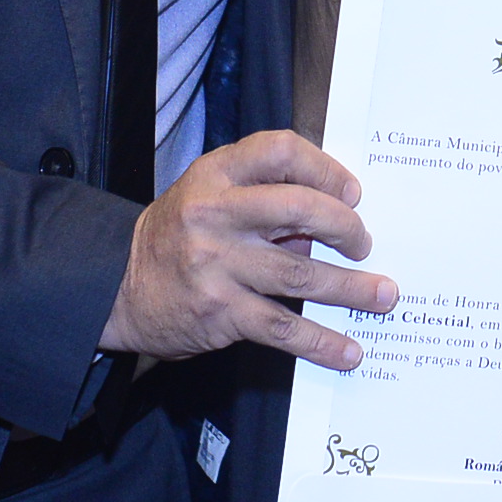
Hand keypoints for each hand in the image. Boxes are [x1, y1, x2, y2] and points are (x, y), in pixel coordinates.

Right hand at [98, 130, 396, 370]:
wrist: (118, 287)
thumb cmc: (177, 234)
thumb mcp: (207, 192)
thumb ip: (261, 193)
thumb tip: (331, 219)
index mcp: (214, 174)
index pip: (280, 150)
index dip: (324, 168)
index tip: (351, 192)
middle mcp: (214, 214)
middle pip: (298, 208)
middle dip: (346, 226)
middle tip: (364, 242)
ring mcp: (217, 265)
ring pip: (300, 272)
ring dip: (351, 287)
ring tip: (383, 294)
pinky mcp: (221, 312)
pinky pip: (283, 328)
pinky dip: (321, 342)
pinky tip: (347, 351)